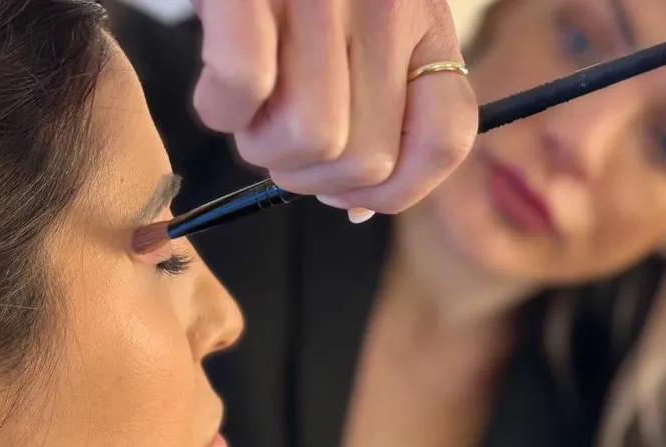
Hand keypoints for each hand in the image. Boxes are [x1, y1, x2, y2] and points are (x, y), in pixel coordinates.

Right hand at [190, 0, 477, 214]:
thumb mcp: (367, 26)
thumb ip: (379, 105)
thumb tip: (358, 206)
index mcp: (423, 22)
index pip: (446, 140)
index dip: (398, 191)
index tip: (349, 192)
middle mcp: (385, 8)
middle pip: (366, 159)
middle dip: (310, 177)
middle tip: (279, 143)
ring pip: (309, 140)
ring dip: (263, 148)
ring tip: (249, 113)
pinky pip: (243, 87)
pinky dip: (221, 109)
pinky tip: (219, 94)